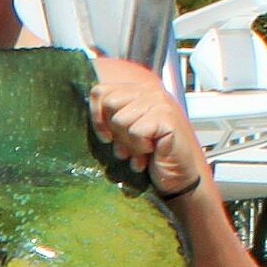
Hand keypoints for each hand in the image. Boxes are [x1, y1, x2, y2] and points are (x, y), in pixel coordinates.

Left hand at [88, 59, 209, 203]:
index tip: (105, 137)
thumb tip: (91, 111)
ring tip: (141, 151)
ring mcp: (160, 103)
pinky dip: (140, 147)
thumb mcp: (123, 134)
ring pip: (120, 119)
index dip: (96, 116)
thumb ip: (110, 118)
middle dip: (114, 130)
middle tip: (128, 146)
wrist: (176, 175)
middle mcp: (149, 92)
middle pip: (109, 102)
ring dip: (128, 143)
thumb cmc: (149, 156)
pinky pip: (137, 131)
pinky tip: (151, 152)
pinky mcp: (167, 118)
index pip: (100, 91)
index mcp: (136, 92)